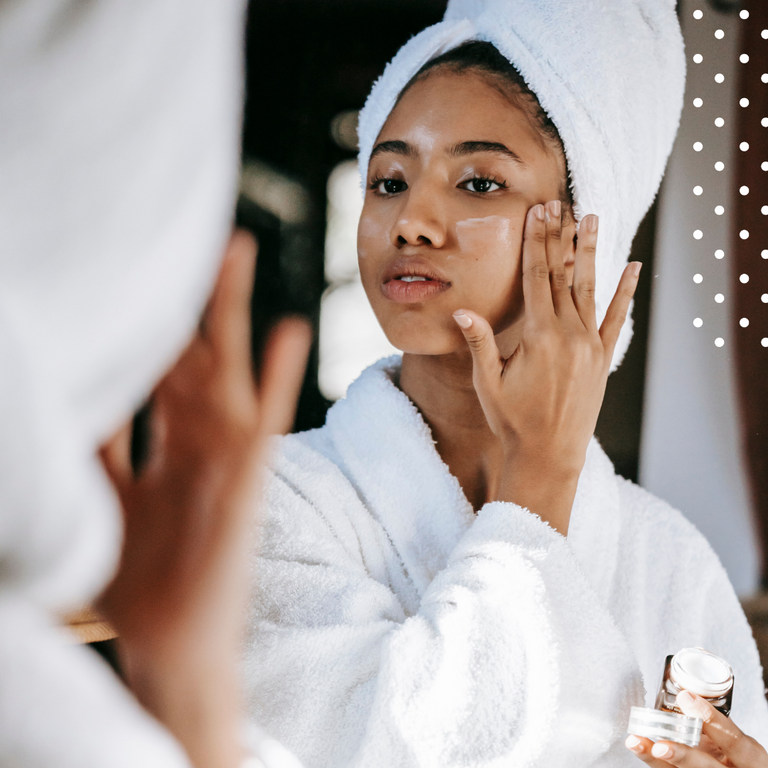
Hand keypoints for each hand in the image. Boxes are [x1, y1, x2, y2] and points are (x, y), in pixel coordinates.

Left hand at [98, 230, 310, 767]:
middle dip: (185, 296)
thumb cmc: (139, 579)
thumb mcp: (102, 502)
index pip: (153, 366)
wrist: (170, 644)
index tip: (134, 270)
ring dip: (230, 310)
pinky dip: (282, 377)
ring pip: (227, 369)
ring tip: (232, 248)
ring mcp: (225, 456)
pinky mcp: (248, 481)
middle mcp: (195, 440)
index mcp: (163, 443)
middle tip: (181, 235)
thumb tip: (69, 395)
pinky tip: (292, 329)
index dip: (143, 320)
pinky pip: (267, 420)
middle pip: (189, 352)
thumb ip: (95, 449)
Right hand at [452, 200, 639, 533]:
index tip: (538, 213)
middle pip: (562, 275)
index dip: (537, 243)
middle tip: (559, 204)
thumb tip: (462, 311)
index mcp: (540, 337)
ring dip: (590, 252)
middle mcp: (570, 335)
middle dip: (559, 237)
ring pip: (590, 288)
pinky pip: (615, 318)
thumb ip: (480, 344)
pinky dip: (624, 292)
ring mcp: (591, 345)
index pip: (537, 278)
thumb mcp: (488, 384)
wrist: (549, 457)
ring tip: (593, 218)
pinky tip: (633, 267)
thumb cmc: (512, 422)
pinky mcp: (603, 359)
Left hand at [626, 690, 767, 765]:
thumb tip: (694, 664)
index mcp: (750, 758)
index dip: (712, 720)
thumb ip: (716, 712)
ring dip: (657, 761)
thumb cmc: (735, 752)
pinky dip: (655, 762)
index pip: (736, 742)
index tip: (686, 697)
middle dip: (683, 755)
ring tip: (637, 743)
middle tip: (659, 744)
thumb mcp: (736, 735)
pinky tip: (639, 747)